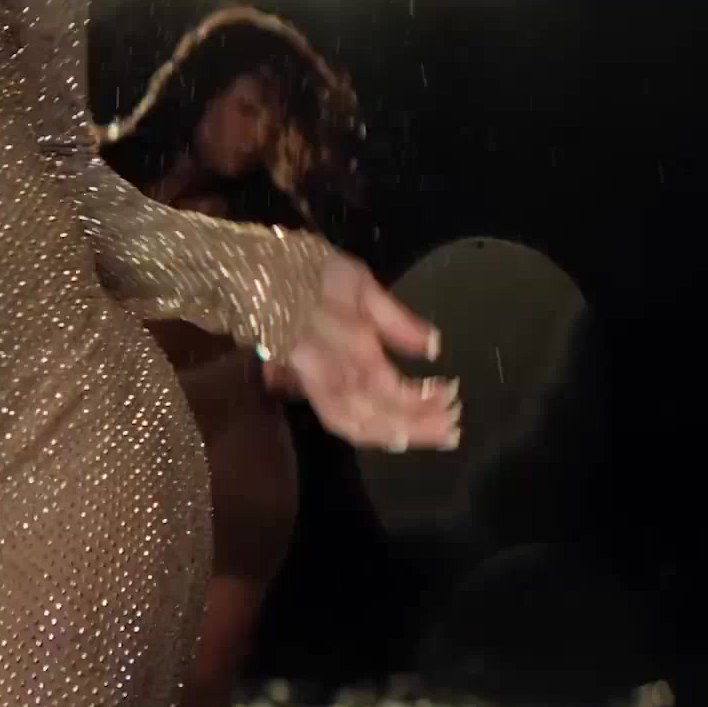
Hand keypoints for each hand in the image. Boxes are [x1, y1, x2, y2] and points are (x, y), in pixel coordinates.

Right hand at [283, 255, 460, 451]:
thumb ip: (396, 319)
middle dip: (417, 426)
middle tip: (454, 429)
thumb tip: (434, 348)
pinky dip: (365, 431)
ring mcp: (313, 383)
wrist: (253, 273)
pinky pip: (335, 418)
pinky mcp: (304, 385)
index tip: (452, 392)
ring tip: (433, 436)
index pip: (390, 386)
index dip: (422, 399)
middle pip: (376, 415)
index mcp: (348, 344)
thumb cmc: (309, 270)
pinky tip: (392, 433)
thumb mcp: (358, 280)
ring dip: (395, 434)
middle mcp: (330, 373)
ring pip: (353, 424)